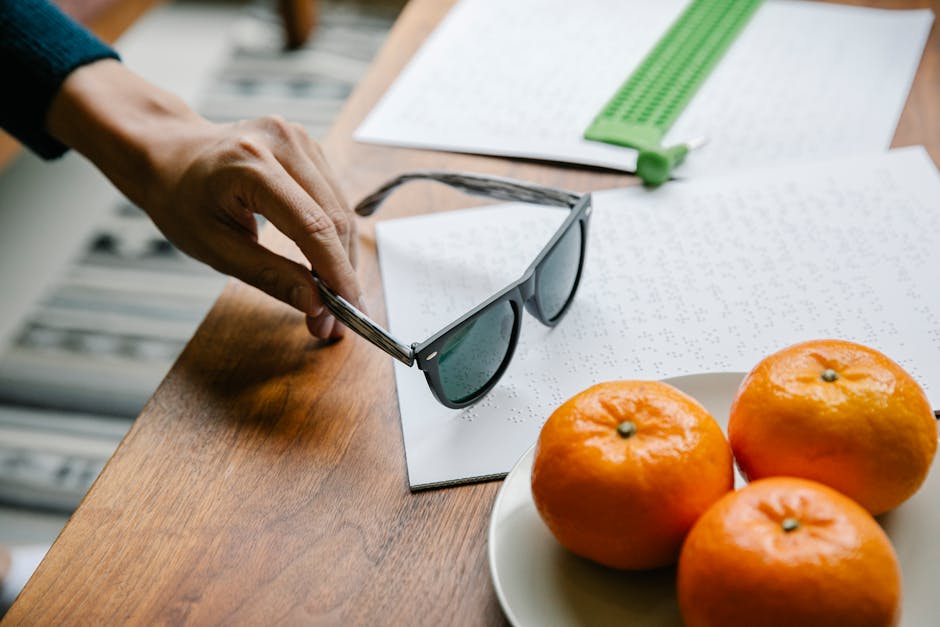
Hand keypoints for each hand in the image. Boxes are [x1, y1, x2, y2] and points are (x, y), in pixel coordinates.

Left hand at [47, 60, 358, 338]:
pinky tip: (328, 266)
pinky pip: (335, 200)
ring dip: (344, 259)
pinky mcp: (310, 147)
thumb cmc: (181, 199)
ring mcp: (301, 139)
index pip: (312, 225)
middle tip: (337, 319)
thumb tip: (316, 305)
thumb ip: (268, 275)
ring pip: (344, 211)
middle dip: (342, 274)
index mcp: (249, 164)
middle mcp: (283, 142)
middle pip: (335, 219)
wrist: (170, 153)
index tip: (348, 311)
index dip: (336, 273)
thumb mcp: (213, 247)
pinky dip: (336, 238)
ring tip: (334, 300)